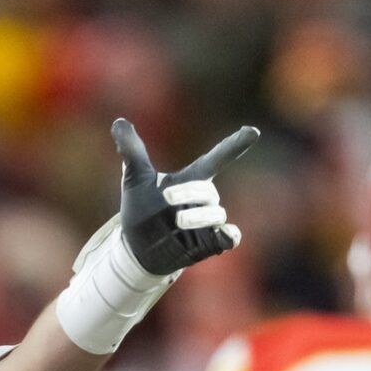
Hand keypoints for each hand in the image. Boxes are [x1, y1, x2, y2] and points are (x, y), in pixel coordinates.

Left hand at [112, 118, 257, 276]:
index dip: (234, 145)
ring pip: (216, 213)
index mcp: (191, 179)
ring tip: (178, 221)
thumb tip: (119, 122)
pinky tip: (226, 235)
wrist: (136, 248)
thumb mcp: (134, 179)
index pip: (216, 158)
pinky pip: (230, 237)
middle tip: (165, 198)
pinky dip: (230, 235)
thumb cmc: (141, 209)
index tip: (252, 131)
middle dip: (188, 193)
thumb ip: (131, 151)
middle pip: (206, 190)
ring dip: (200, 216)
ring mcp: (208, 221)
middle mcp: (203, 199)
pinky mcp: (210, 243)